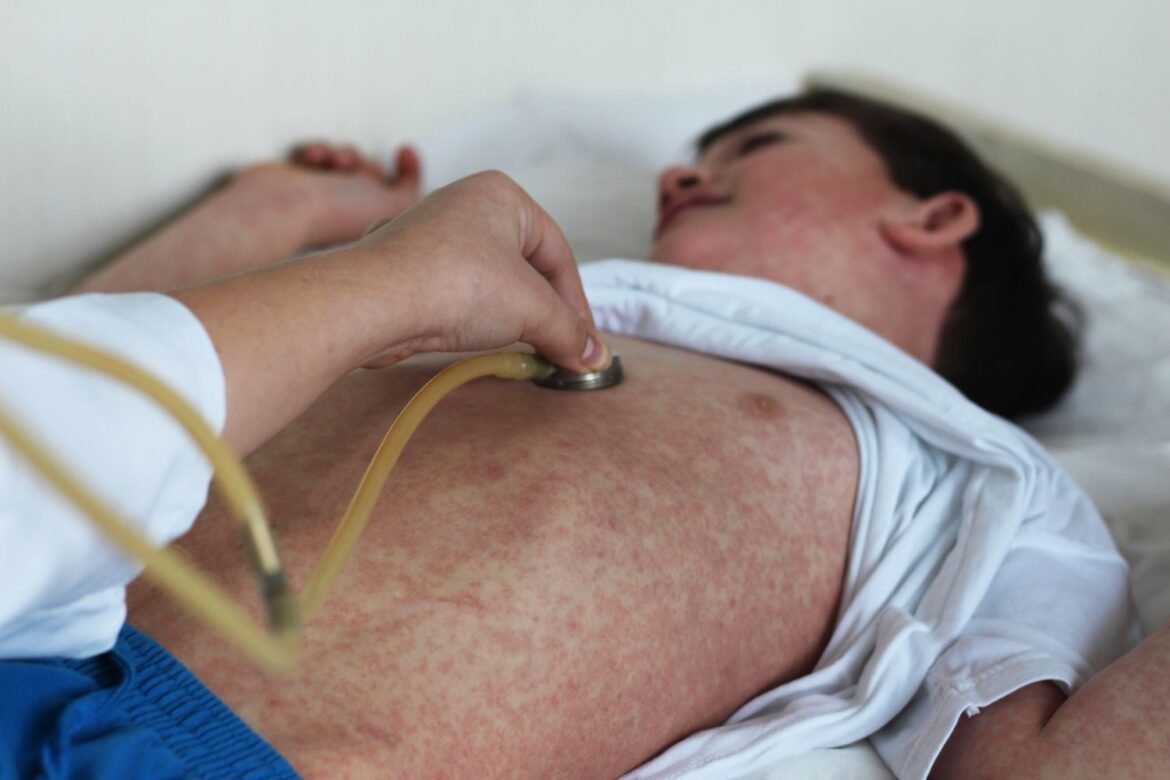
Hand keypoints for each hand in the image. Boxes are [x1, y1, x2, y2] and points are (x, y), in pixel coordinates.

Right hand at [238, 144, 422, 247]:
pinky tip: (312, 158)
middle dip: (367, 163)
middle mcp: (348, 214)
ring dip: (345, 154)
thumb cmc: (339, 209)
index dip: (407, 173)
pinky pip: (319, 155)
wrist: (284, 208)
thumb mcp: (394, 204)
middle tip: (354, 168)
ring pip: (346, 161)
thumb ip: (410, 188)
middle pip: (372, 176)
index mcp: (371, 225)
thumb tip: (408, 159)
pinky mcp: (299, 183)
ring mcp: (322, 199)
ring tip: (334, 161)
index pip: (397, 198)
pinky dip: (319, 151)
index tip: (405, 150)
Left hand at [352, 171, 607, 372]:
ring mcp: (431, 235)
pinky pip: (454, 293)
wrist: (371, 302)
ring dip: (508, 317)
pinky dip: (471, 318)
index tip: (583, 343)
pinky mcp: (407, 268)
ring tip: (520, 349)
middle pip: (525, 266)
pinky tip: (473, 341)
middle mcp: (465, 204)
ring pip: (488, 281)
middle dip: (543, 311)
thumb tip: (594, 357)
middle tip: (557, 349)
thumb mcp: (531, 309)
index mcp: (502, 195)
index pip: (558, 253)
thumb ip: (569, 332)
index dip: (576, 303)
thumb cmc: (455, 284)